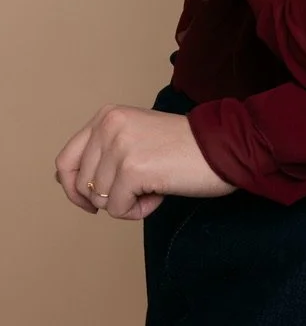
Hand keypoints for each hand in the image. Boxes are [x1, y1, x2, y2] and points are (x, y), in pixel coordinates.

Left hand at [54, 104, 235, 219]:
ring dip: (128, 202)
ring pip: (101, 200)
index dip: (73, 188)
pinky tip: (160, 191)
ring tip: (154, 184)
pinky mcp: (133, 168)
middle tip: (139, 187)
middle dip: (108, 197)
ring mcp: (120, 146)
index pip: (66, 161)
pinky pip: (119, 209)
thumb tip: (65, 179)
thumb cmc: (182, 146)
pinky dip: (139, 211)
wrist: (220, 146)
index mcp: (107, 115)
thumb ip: (103, 149)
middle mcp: (109, 125)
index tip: (90, 201)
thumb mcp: (134, 135)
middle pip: (83, 185)